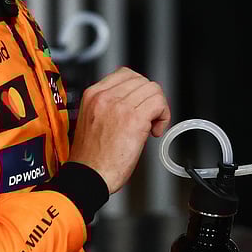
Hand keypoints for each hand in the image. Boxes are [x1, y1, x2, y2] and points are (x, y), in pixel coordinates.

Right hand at [68, 67, 170, 193]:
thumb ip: (109, 104)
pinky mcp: (134, 120)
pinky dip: (163, 116)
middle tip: (148, 118)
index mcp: (93, 94)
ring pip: (154, 90)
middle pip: (143, 81)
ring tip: (151, 126)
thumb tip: (133, 99)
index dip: (139, 89)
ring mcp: (120, 107)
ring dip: (158, 108)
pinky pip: (159, 104)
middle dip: (150, 99)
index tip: (140, 104)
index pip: (126, 74)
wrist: (88, 177)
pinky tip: (154, 131)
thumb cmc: (90, 157)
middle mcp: (105, 97)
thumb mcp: (92, 119)